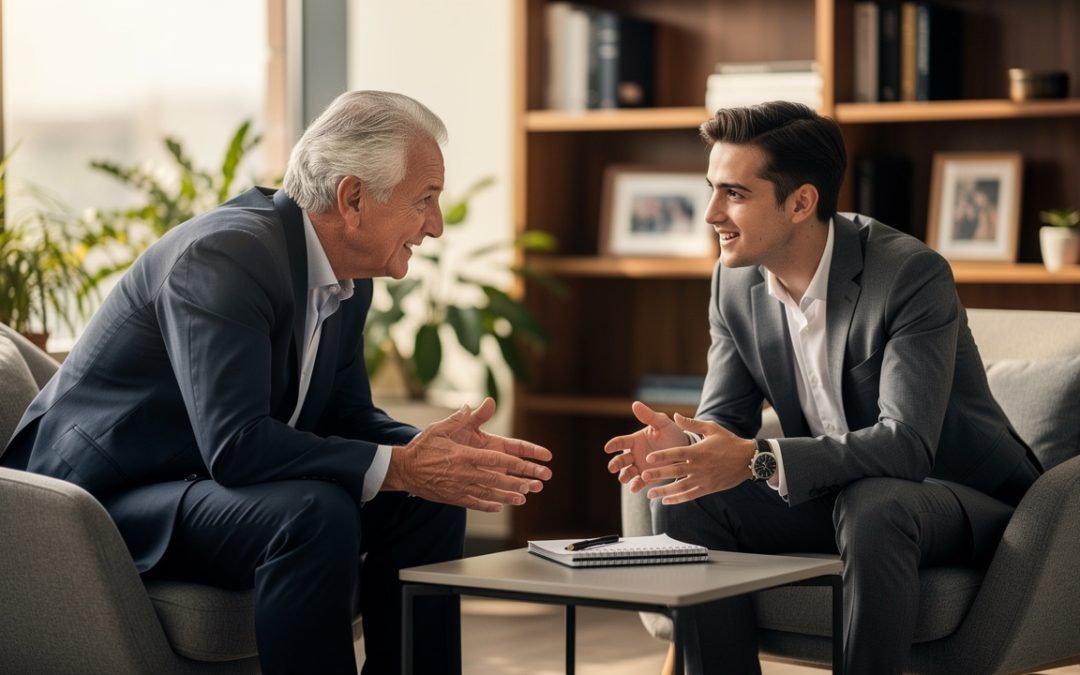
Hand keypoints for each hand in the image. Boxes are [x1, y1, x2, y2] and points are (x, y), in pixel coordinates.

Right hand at [383, 398, 552, 511]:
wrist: (403, 469)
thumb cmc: (423, 447)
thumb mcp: (440, 429)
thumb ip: (459, 419)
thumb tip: (475, 405)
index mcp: (464, 455)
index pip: (495, 460)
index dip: (514, 463)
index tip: (529, 465)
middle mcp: (464, 472)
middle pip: (496, 479)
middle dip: (518, 482)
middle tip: (535, 485)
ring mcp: (459, 487)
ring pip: (488, 493)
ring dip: (507, 496)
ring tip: (523, 498)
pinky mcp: (453, 497)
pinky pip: (474, 503)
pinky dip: (487, 505)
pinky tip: (499, 506)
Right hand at [603, 401, 689, 492]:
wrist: (686, 449)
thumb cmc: (673, 433)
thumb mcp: (662, 423)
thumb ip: (649, 416)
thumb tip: (635, 404)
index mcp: (635, 440)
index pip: (620, 442)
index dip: (613, 445)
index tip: (608, 448)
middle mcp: (634, 454)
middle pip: (620, 460)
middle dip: (615, 464)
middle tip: (612, 468)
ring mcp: (640, 466)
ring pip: (627, 473)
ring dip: (624, 476)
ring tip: (624, 479)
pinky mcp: (648, 477)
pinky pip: (639, 482)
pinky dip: (635, 485)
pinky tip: (635, 488)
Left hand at [638, 413, 756, 504]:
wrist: (748, 459)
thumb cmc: (729, 441)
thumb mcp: (712, 428)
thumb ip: (692, 423)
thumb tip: (675, 416)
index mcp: (699, 451)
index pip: (677, 453)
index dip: (662, 456)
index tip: (649, 458)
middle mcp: (700, 466)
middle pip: (676, 471)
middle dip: (658, 475)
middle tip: (643, 476)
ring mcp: (704, 479)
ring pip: (681, 487)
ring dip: (664, 491)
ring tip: (649, 493)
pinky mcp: (708, 488)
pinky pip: (691, 495)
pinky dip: (678, 499)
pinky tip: (666, 501)